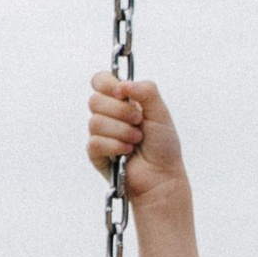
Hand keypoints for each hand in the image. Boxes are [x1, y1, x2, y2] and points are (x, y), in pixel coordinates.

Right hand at [86, 70, 184, 204]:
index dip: (107, 84)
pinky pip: (95, 142)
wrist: (163, 175)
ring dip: (122, 131)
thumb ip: (146, 91)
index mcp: (121, 101)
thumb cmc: (163, 145)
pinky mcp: (96, 153)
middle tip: (138, 121)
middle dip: (120, 111)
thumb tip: (122, 84)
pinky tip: (127, 152)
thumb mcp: (161, 113)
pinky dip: (115, 146)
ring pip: (94, 122)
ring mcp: (100, 134)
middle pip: (94, 100)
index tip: (122, 94)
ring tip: (137, 140)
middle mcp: (108, 115)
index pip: (100, 81)